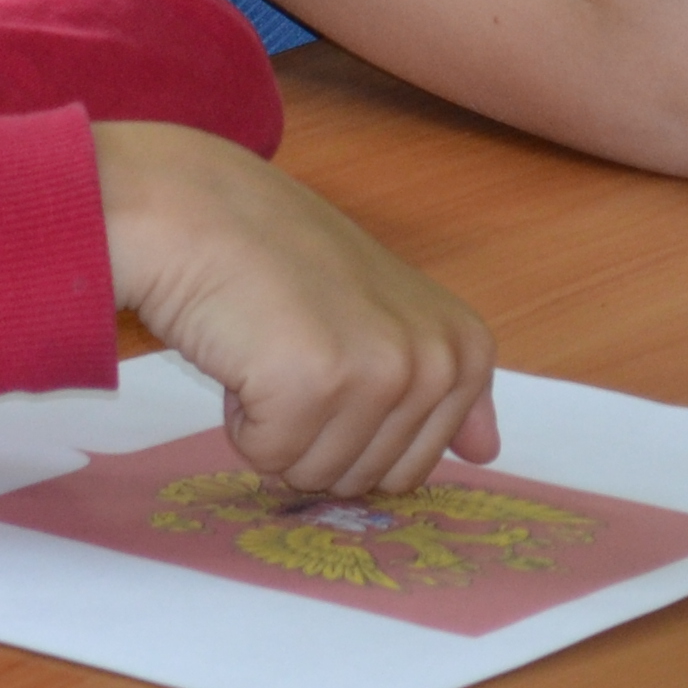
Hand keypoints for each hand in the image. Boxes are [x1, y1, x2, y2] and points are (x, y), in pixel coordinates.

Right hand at [96, 121, 499, 496]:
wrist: (197, 208)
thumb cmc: (282, 258)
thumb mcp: (389, 312)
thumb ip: (443, 384)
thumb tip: (489, 455)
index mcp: (464, 350)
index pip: (416, 466)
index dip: (355, 433)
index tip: (333, 364)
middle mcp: (435, 362)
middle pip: (368, 479)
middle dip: (315, 437)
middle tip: (292, 354)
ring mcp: (378, 374)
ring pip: (318, 477)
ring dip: (276, 429)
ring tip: (268, 349)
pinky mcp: (314, 387)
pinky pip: (270, 458)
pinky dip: (242, 422)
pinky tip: (243, 354)